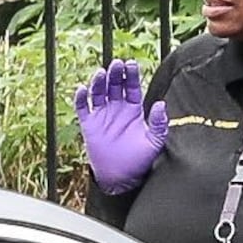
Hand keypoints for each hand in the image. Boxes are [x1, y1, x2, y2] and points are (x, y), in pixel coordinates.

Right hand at [75, 60, 168, 192]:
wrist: (120, 178)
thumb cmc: (139, 161)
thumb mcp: (154, 142)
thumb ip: (159, 124)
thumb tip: (162, 104)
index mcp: (134, 109)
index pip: (132, 86)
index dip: (131, 74)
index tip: (131, 64)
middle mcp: (117, 108)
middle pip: (114, 84)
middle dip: (115, 73)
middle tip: (116, 64)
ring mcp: (102, 115)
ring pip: (98, 92)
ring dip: (98, 81)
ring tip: (101, 73)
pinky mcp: (89, 123)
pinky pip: (82, 107)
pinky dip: (80, 97)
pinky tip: (82, 89)